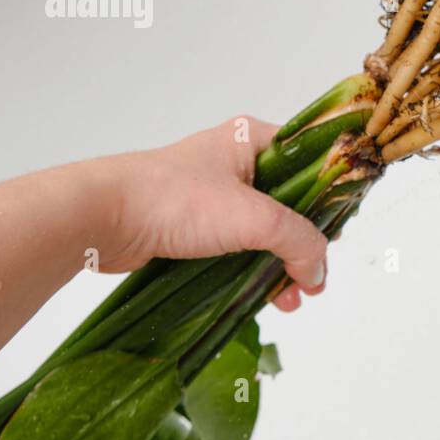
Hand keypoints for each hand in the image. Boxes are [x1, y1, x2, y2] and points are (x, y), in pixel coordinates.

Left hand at [88, 116, 326, 311]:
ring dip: (280, 265)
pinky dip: (252, 270)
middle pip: (291, 204)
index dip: (330, 200)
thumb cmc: (172, 199)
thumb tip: (318, 271)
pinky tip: (261, 296)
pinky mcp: (193, 224)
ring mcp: (212, 194)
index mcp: (253, 140)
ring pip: (264, 230)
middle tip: (312, 279)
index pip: (312, 161)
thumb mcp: (254, 218)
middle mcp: (235, 162)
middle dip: (305, 246)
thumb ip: (299, 241)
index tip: (338, 236)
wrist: (101, 218)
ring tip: (289, 299)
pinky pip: (236, 247)